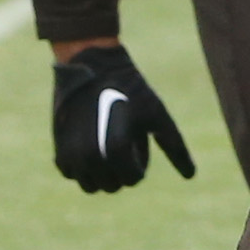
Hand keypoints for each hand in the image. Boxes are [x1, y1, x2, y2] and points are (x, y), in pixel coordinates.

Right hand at [50, 42, 197, 192]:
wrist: (91, 63)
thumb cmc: (129, 88)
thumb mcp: (156, 113)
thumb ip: (174, 146)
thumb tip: (190, 176)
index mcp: (117, 149)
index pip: (132, 180)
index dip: (139, 166)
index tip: (138, 145)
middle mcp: (91, 156)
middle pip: (112, 186)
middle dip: (121, 171)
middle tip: (123, 143)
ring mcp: (71, 153)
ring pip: (90, 185)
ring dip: (101, 174)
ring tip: (107, 146)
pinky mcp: (58, 147)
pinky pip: (71, 173)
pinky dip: (81, 167)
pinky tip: (90, 144)